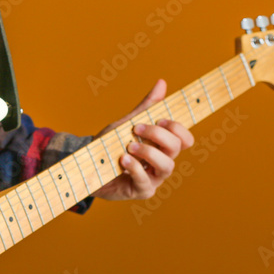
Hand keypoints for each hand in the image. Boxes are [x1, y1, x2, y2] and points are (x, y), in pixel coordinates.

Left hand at [92, 79, 194, 200]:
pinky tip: (123, 159)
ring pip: (167, 165)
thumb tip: (162, 83)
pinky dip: (135, 167)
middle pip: (177, 148)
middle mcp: (162, 162)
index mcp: (163, 146)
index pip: (185, 138)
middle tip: (137, 128)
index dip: (178, 127)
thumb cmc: (110, 145)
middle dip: (158, 134)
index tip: (160, 119)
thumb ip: (146, 107)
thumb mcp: (127, 123)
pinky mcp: (141, 191)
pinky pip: (146, 180)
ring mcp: (154, 178)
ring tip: (129, 146)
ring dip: (149, 151)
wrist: (87, 166)